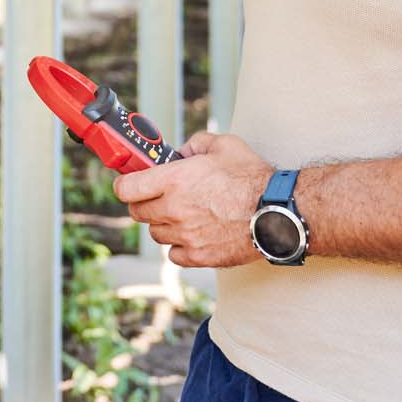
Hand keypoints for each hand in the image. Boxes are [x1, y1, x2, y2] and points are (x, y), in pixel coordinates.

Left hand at [114, 132, 273, 268]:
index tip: (129, 184)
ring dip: (163, 224)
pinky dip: (179, 246)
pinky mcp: (199, 257)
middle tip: (158, 197)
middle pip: (138, 212)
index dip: (124, 186)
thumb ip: (195, 144)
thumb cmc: (252, 177)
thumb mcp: (222, 145)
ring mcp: (185, 235)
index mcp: (174, 179)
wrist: (277, 211)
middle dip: (144, 203)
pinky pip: (174, 254)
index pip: (126, 189)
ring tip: (182, 215)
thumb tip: (181, 152)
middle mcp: (174, 209)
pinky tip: (192, 234)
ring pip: (156, 234)